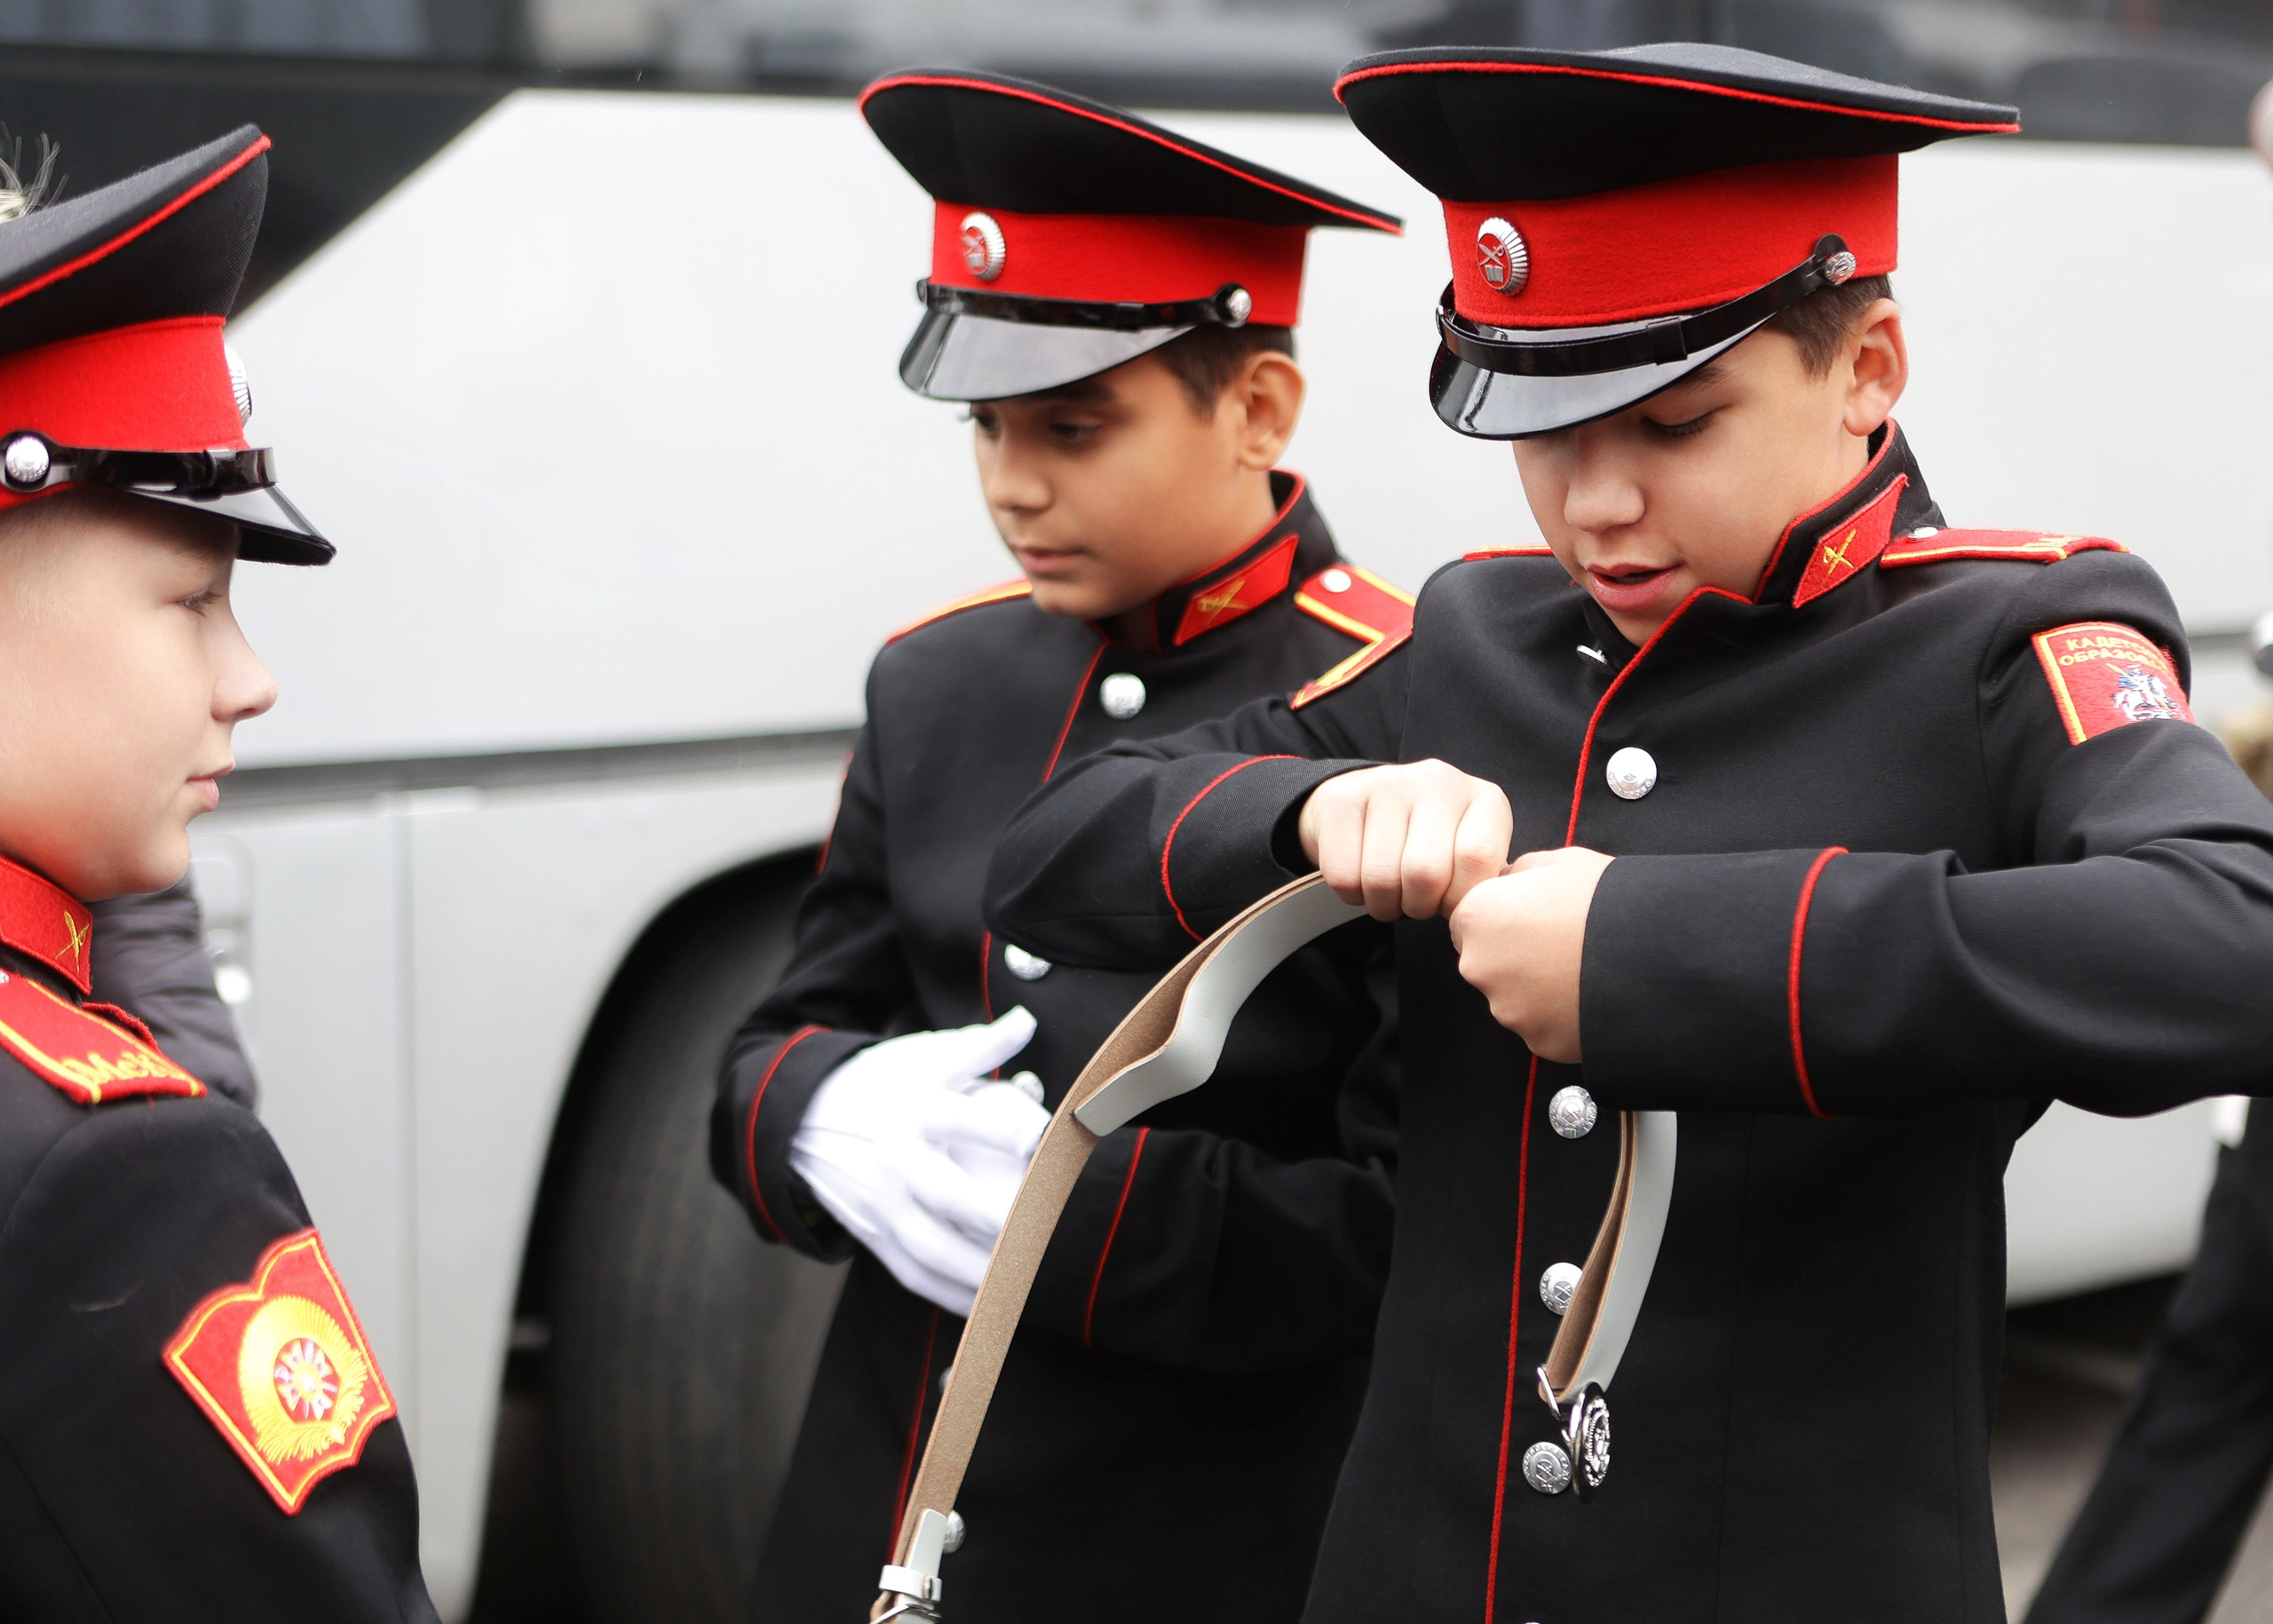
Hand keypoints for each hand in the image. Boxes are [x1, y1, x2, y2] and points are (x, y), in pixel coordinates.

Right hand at [790, 1008, 1038, 1314]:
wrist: (802, 1118)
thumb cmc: (880, 1081)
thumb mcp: (923, 1056)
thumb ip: (980, 1046)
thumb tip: (1027, 1020)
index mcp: (911, 1108)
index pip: (958, 1118)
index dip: (1001, 1129)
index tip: (1043, 1142)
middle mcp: (894, 1159)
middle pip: (947, 1195)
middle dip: (996, 1218)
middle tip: (1047, 1232)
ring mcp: (881, 1203)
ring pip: (931, 1248)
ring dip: (979, 1271)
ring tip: (1027, 1282)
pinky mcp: (872, 1234)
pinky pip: (913, 1274)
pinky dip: (950, 1294)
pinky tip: (990, 1305)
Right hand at [1296, 760, 1512, 920]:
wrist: (1366, 802)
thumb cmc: (1429, 842)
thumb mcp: (1470, 852)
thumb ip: (1485, 878)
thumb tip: (1489, 910)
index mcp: (1483, 798)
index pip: (1477, 858)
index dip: (1459, 900)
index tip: (1449, 904)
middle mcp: (1438, 781)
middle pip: (1426, 873)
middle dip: (1418, 906)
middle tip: (1416, 902)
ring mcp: (1387, 784)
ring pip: (1382, 880)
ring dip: (1385, 904)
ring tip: (1391, 893)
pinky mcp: (1341, 800)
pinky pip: (1344, 877)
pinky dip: (1353, 895)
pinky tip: (1362, 878)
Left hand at [1447, 847, 1612, 1062]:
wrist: (1655, 954)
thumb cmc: (1608, 901)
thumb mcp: (1559, 862)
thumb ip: (1520, 874)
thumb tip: (1510, 882)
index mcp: (1477, 917)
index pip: (1468, 922)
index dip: (1501, 918)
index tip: (1529, 918)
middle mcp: (1479, 967)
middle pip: (1486, 962)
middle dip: (1514, 955)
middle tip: (1559, 943)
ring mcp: (1508, 1009)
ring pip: (1513, 997)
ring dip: (1536, 987)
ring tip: (1580, 967)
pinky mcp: (1537, 1040)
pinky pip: (1541, 1025)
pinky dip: (1559, 1014)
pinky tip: (1587, 993)